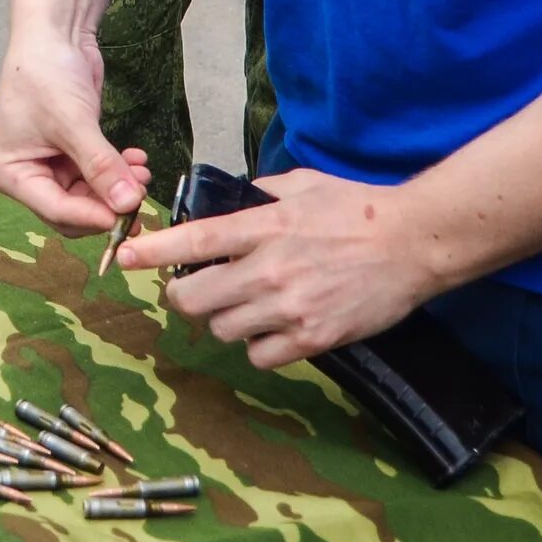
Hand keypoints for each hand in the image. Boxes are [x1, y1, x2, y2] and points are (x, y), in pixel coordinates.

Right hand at [0, 29, 148, 235]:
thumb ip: (100, 165)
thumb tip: (128, 204)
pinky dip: (117, 172)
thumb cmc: (45, 73)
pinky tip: (136, 159)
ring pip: (90, 195)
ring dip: (118, 187)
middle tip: (140, 195)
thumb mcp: (73, 122)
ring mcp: (50, 164)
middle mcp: (26, 174)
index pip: (55, 209)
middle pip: (72, 209)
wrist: (54, 34)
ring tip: (142, 172)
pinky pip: (98, 175)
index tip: (125, 216)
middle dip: (107, 203)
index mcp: (9, 173)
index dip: (91, 216)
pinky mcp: (72, 153)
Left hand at [122, 168, 444, 369]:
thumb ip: (262, 193)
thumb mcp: (303, 185)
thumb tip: (237, 200)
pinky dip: (259, 347)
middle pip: (194, 299)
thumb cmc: (360, 208)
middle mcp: (270, 269)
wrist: (415, 243)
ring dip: (224, 320)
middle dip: (185, 297)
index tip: (127, 258)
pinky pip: (260, 356)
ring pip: (223, 330)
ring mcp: (291, 308)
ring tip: (243, 307)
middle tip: (194, 291)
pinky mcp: (314, 338)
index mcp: (265, 226)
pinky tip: (272, 329)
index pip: (194, 240)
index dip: (153, 251)